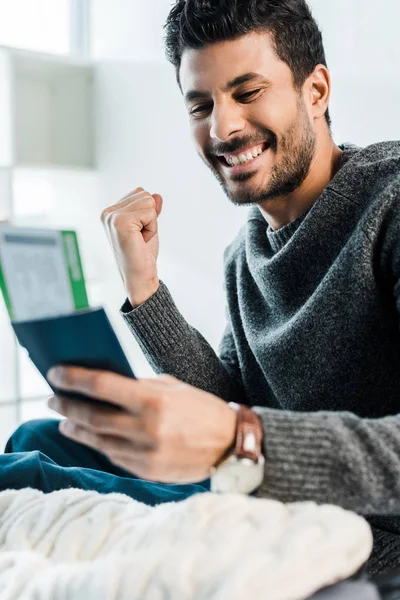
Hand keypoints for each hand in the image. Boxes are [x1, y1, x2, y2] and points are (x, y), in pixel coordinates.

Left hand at [47, 367, 236, 483]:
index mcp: (154, 400)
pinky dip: (99, 445)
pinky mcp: (148, 471)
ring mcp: (146, 453)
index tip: (54, 373)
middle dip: (67, 406)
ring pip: (98, 440)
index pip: (101, 385)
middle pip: (92, 415)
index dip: (73, 379)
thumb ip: (141, 386)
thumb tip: (106, 384)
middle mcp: (147, 428)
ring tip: (64, 420)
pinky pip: (114, 457)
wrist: (231, 446)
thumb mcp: (175, 387)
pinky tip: (90, 437)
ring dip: (76, 429)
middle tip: (53, 399)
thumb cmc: (203, 409)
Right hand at [101, 187, 162, 307]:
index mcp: (110, 212)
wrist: (140, 278)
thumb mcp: (148, 227)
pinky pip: (150, 213)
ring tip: (141, 239)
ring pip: (148, 201)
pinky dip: (152, 228)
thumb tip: (157, 196)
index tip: (139, 233)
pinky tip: (141, 241)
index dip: (148, 214)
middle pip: (144, 194)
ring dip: (151, 223)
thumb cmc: (142, 256)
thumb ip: (150, 210)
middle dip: (150, 217)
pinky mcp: (121, 222)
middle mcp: (108, 213)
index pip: (140, 193)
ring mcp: (112, 217)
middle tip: (141, 238)